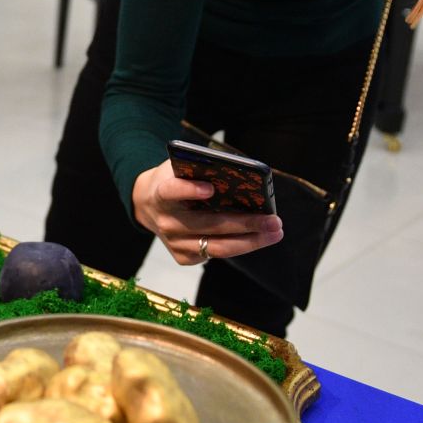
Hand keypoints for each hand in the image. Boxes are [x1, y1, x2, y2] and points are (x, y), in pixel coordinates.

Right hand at [130, 161, 283, 265]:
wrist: (147, 204)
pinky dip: (239, 246)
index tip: (210, 189)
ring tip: (274, 232)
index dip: (189, 191)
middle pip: (209, 225)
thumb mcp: (179, 166)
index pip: (172, 191)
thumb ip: (200, 167)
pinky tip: (258, 238)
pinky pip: (215, 254)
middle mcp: (166, 221)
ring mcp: (174, 242)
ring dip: (250, 241)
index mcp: (161, 193)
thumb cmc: (173, 179)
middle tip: (273, 220)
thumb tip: (241, 173)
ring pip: (217, 247)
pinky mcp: (182, 257)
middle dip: (245, 223)